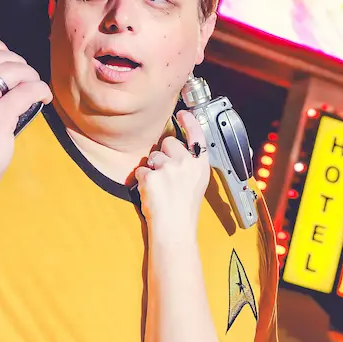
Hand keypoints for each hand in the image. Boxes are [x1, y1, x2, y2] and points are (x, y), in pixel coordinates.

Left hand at [134, 110, 210, 233]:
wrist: (175, 228)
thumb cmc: (184, 209)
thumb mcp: (196, 182)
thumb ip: (190, 164)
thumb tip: (177, 149)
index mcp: (200, 165)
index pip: (197, 135)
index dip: (189, 122)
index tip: (183, 113)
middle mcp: (187, 163)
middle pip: (168, 142)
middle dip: (163, 154)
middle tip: (166, 175)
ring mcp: (170, 168)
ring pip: (152, 156)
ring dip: (152, 169)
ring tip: (160, 188)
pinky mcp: (153, 176)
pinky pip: (141, 170)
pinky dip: (143, 181)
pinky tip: (152, 193)